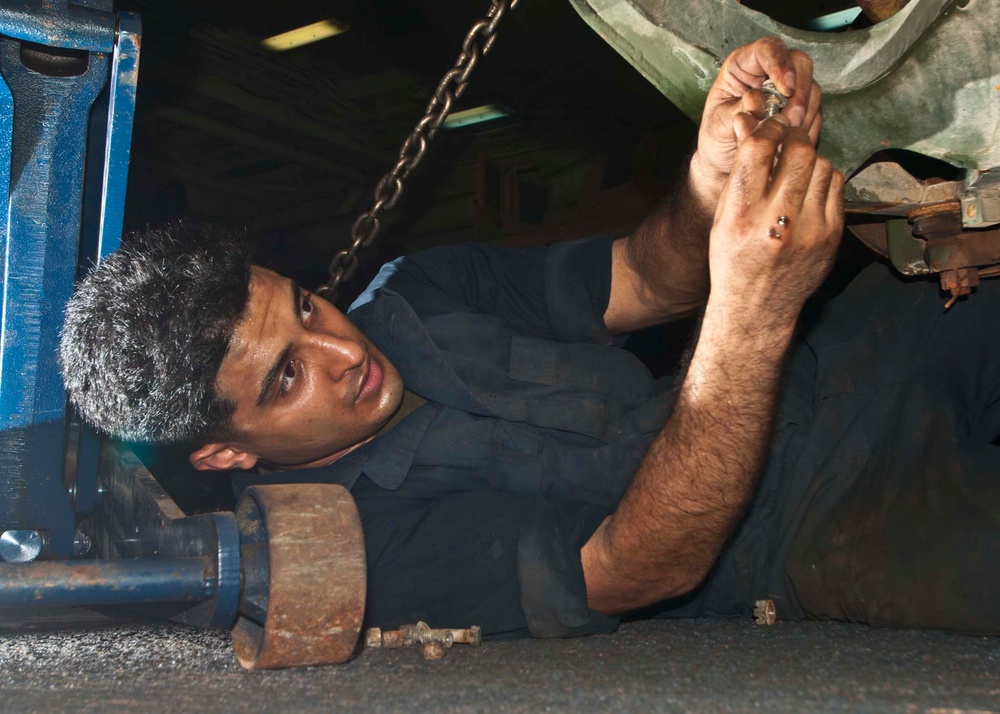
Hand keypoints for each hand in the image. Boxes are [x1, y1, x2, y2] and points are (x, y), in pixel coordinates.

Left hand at [693, 37, 822, 187]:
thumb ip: (738, 110)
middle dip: (798, 92)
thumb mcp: (718, 125)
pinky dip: (806, 126)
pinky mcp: (801, 108)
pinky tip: (788, 140)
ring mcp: (788, 89)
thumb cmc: (717, 138)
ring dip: (803, 113)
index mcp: (743, 66)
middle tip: (791, 118)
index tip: (785, 89)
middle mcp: (768, 72)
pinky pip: (815, 111)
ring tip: (783, 135)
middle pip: (799, 62)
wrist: (726, 163)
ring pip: (811, 88)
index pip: (767, 49)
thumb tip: (758, 100)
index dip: (780, 64)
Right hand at [707, 115, 843, 327]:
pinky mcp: (830, 237)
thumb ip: (741, 175)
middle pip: (799, 152)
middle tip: (789, 141)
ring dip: (810, 160)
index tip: (770, 128)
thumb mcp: (723, 219)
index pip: (758, 149)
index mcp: (741, 215)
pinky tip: (810, 190)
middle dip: (794, 138)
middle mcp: (775, 222)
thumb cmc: (734, 258)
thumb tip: (751, 124)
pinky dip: (824, 180)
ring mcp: (808, 231)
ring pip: (822, 166)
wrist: (757, 306)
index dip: (767, 129)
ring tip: (797, 172)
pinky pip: (836, 187)